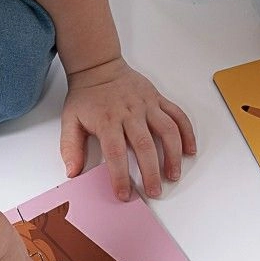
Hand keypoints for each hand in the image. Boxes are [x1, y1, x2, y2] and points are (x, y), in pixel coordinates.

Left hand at [60, 56, 195, 200]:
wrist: (99, 67)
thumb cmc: (86, 97)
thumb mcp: (70, 120)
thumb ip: (70, 147)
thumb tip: (72, 172)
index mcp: (107, 120)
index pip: (115, 153)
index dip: (120, 176)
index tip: (124, 194)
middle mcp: (130, 112)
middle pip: (144, 145)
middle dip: (151, 171)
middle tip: (154, 191)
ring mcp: (147, 105)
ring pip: (167, 130)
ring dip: (173, 154)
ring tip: (173, 175)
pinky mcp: (159, 99)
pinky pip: (178, 115)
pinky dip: (187, 133)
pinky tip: (189, 150)